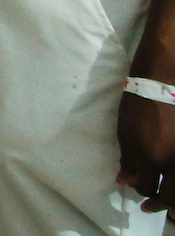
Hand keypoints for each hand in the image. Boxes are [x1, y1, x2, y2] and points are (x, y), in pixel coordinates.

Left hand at [119, 93, 174, 211]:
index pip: (147, 186)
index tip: (135, 184)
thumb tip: (125, 182)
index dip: (140, 189)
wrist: (162, 83)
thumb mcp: (125, 133)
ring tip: (172, 210)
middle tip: (150, 208)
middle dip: (160, 204)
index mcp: (152, 156)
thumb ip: (128, 161)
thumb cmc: (138, 106)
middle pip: (172, 195)